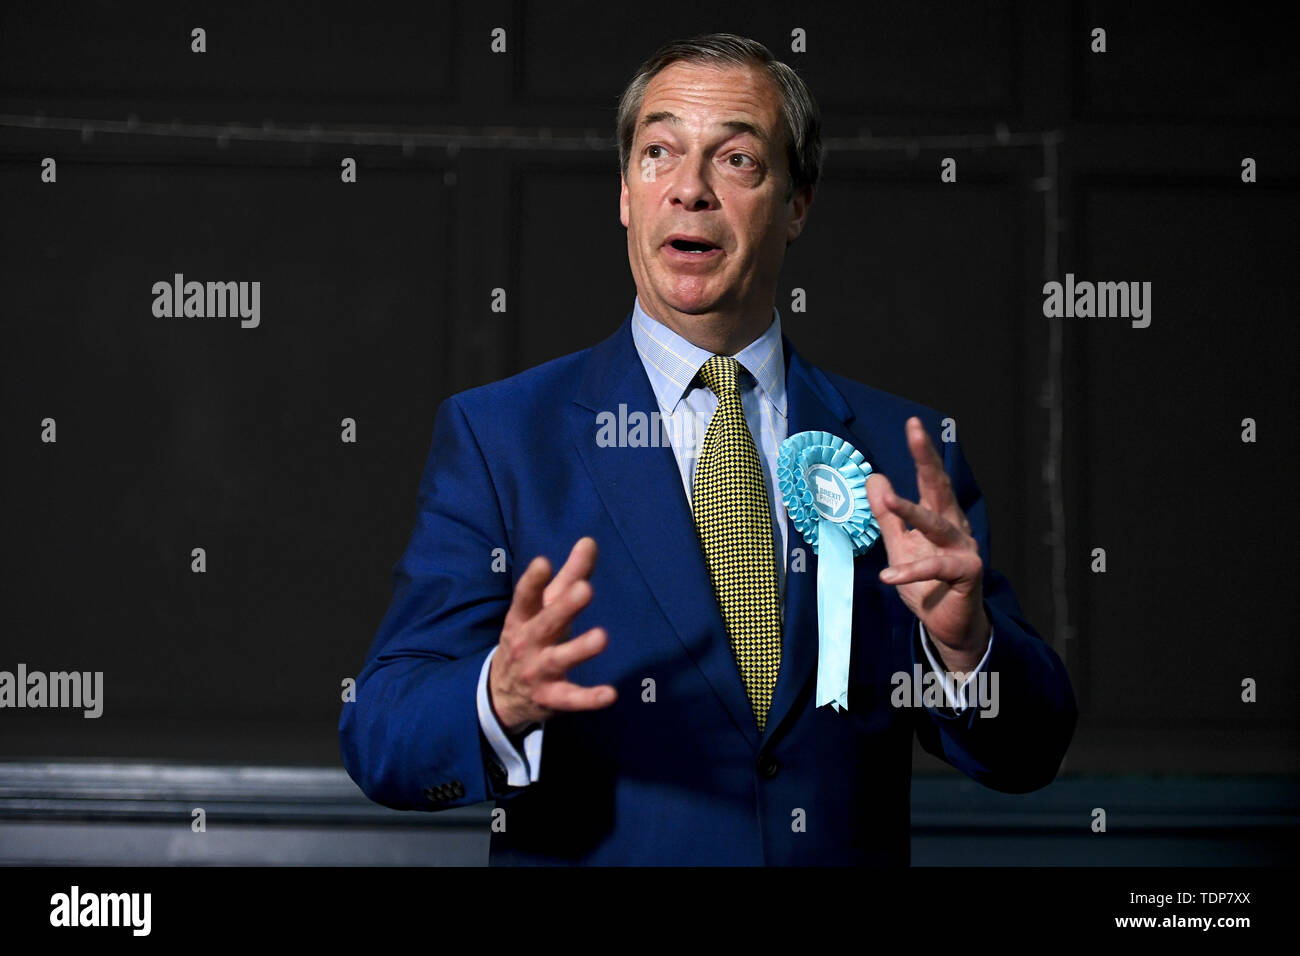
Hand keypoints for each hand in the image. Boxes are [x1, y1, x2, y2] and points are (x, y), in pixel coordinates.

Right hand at [488, 536, 616, 735]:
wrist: (501, 694)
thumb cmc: (532, 636)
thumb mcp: (544, 606)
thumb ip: (570, 575)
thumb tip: (589, 541)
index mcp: (523, 617)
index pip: (525, 597)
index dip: (533, 581)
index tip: (543, 562)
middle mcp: (527, 643)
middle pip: (545, 624)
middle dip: (564, 608)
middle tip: (585, 589)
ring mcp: (537, 671)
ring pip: (558, 660)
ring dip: (579, 650)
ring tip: (602, 637)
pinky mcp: (550, 698)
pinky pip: (570, 699)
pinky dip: (588, 699)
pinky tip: (610, 694)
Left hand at [865, 418, 989, 669]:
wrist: (948, 625)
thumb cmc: (926, 584)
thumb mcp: (899, 545)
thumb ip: (887, 516)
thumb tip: (875, 478)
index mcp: (940, 517)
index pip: (931, 480)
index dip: (922, 453)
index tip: (912, 424)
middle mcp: (955, 528)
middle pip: (940, 488)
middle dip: (927, 459)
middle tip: (915, 431)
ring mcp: (964, 550)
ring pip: (937, 525)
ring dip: (911, 511)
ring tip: (889, 500)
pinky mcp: (967, 574)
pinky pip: (937, 568)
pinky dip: (911, 571)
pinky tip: (888, 576)